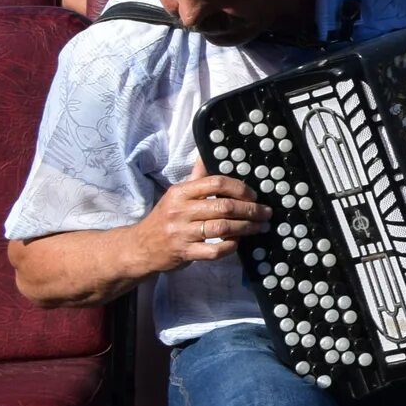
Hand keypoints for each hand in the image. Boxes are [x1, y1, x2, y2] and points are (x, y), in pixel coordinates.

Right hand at [141, 173, 267, 272]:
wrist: (139, 247)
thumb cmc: (165, 218)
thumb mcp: (176, 195)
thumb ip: (196, 177)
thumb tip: (207, 153)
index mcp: (180, 192)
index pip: (216, 182)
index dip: (240, 188)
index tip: (254, 195)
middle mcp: (180, 211)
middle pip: (224, 206)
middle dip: (250, 210)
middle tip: (265, 213)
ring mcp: (182, 233)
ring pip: (222, 228)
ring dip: (246, 228)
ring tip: (259, 227)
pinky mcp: (184, 253)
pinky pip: (214, 251)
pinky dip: (230, 247)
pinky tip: (237, 243)